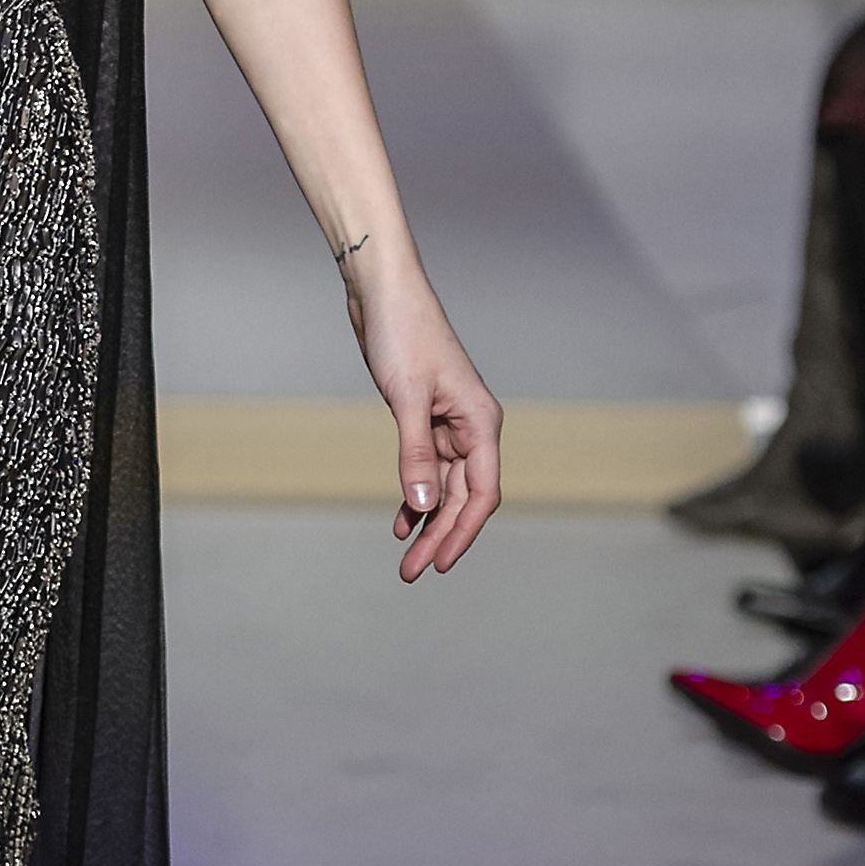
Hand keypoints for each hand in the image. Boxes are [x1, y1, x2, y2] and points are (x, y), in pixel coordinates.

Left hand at [340, 251, 502, 578]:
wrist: (383, 292)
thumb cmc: (403, 334)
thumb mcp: (406, 398)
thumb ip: (416, 455)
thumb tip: (425, 507)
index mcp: (481, 423)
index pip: (481, 494)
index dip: (463, 533)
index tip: (440, 563)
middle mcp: (472, 428)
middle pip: (462, 498)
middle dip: (439, 536)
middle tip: (411, 572)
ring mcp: (449, 424)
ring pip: (443, 488)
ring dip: (425, 521)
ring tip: (405, 558)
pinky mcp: (425, 418)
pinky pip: (426, 469)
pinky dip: (415, 494)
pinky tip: (402, 519)